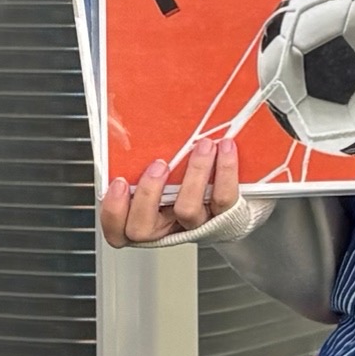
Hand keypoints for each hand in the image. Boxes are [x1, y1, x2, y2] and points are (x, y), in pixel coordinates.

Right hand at [99, 130, 239, 247]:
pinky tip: (225, 148)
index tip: (119, 182)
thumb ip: (145, 161)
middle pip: (142, 230)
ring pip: (187, 211)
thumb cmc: (193, 179)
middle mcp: (169, 228)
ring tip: (202, 146)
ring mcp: (196, 225)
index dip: (113, 211)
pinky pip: (223, 199)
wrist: (241, 198)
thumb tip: (136, 125)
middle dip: (147, 194)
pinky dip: (225, 170)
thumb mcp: (165, 173)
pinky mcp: (226, 218)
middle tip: (159, 165)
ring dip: (193, 175)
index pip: (118, 230)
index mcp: (146, 219)